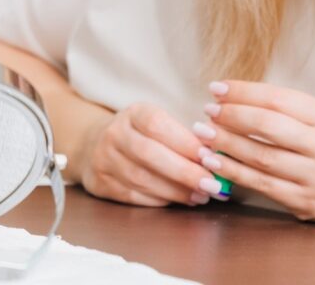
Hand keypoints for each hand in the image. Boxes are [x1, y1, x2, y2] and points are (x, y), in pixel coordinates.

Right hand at [79, 103, 216, 206]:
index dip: (185, 142)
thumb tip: (219, 158)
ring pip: (141, 178)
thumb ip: (184, 137)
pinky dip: (160, 200)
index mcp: (133, 113)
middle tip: (212, 185)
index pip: (157, 124)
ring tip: (201, 195)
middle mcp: (114, 133)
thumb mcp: (158, 124)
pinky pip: (133, 196)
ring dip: (175, 190)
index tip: (210, 157)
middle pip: (149, 154)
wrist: (96, 145)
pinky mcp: (100, 183)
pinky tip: (179, 200)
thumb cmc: (142, 135)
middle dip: (184, 172)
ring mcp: (103, 159)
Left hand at [193, 80, 314, 220]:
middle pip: (268, 126)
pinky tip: (213, 160)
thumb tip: (235, 97)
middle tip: (208, 110)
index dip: (244, 92)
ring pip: (261, 156)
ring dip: (225, 143)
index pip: (279, 99)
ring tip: (203, 132)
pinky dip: (233, 171)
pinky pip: (260, 184)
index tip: (217, 88)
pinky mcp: (304, 202)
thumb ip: (288, 110)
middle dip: (231, 115)